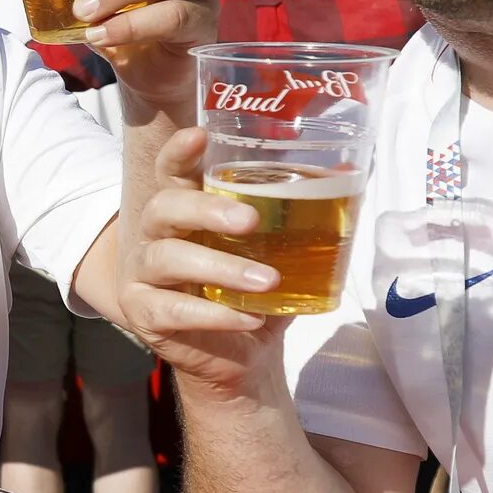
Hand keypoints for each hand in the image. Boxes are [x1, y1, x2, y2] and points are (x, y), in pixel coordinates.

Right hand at [118, 127, 289, 396]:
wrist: (241, 356)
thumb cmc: (256, 294)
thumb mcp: (276, 252)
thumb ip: (295, 221)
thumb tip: (349, 181)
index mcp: (186, 211)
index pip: (172, 171)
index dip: (179, 152)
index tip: (200, 136)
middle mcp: (156, 235)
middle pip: (164, 207)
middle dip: (205, 210)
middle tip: (250, 221)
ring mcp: (143, 274)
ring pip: (167, 258)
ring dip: (220, 267)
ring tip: (266, 281)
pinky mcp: (143, 313)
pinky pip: (171, 310)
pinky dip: (213, 315)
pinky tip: (247, 319)